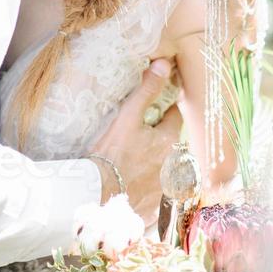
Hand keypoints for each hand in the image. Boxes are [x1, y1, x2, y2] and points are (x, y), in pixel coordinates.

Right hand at [90, 58, 182, 226]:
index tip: (153, 110)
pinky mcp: (158, 208)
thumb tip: (164, 63)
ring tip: (137, 162)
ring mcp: (168, 189)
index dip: (163, 111)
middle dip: (162, 139)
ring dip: (158, 164)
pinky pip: (159, 194)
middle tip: (141, 137)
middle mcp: (175, 166)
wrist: (96, 194)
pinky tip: (135, 185)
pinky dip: (151, 189)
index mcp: (170, 141)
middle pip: (173, 144)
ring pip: (168, 169)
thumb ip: (146, 90)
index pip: (174, 117)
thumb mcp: (127, 117)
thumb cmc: (111, 153)